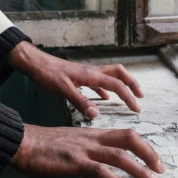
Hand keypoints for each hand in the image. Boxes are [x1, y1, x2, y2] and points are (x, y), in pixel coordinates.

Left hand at [8, 41, 142, 118]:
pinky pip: (98, 81)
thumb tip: (96, 114)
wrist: (37, 64)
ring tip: (129, 96)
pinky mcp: (80, 76)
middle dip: (132, 83)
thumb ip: (80, 101)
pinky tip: (105, 98)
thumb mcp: (63, 90)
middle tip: (141, 96)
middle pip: (119, 73)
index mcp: (91, 75)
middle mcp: (92, 71)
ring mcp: (86, 73)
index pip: (116, 85)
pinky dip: (106, 89)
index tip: (137, 108)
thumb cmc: (48, 74)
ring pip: (110, 76)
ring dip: (121, 85)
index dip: (128, 96)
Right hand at [10, 123, 164, 177]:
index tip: (154, 160)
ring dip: (140, 170)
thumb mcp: (69, 143)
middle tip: (161, 170)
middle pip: (129, 139)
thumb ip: (85, 150)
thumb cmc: (42, 146)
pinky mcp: (74, 162)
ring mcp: (84, 149)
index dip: (143, 146)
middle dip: (149, 153)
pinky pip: (101, 171)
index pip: (124, 134)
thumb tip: (97, 162)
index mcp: (91, 134)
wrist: (22, 143)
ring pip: (120, 156)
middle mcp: (91, 138)